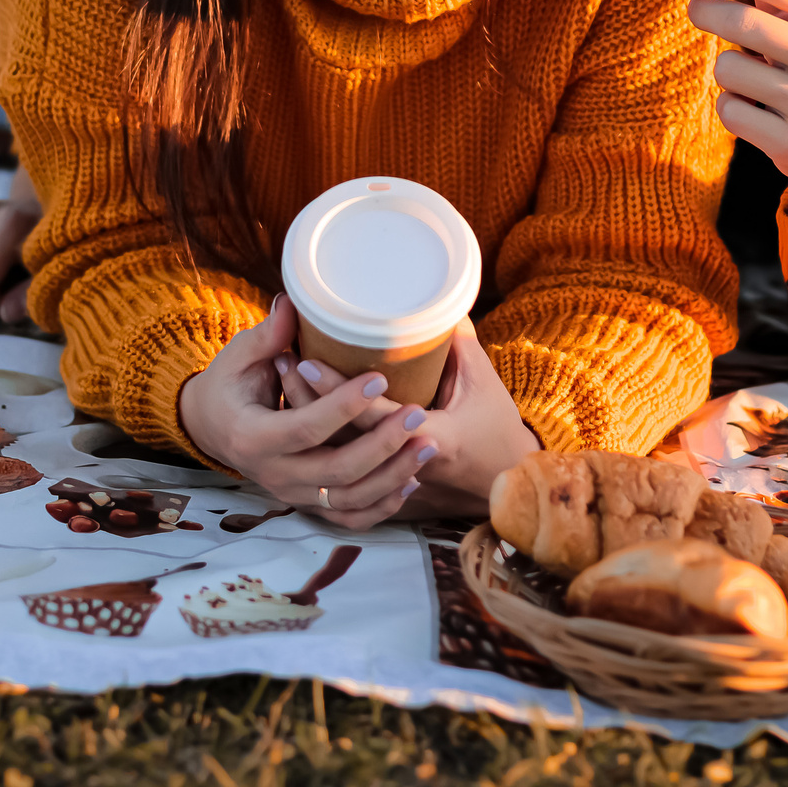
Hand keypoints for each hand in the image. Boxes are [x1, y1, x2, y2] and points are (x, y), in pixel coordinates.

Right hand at [178, 298, 436, 530]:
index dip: (344, 406)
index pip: (305, 428)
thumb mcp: (238, 357)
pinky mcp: (307, 503)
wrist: (212, 428)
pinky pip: (348, 517)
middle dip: (381, 444)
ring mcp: (291, 494)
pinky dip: (382, 506)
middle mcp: (272, 474)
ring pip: (348, 500)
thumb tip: (292, 302)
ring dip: (391, 476)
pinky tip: (412, 481)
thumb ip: (267, 336)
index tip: (380, 379)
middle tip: (417, 413)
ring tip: (427, 446)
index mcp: (252, 437)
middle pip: (335, 471)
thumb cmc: (228, 385)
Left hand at [279, 323, 539, 520]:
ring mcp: (390, 482)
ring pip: (332, 455)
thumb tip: (435, 301)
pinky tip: (300, 411)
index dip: (336, 390)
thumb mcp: (482, 380)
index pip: (371, 416)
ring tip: (284, 373)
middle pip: (339, 438)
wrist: (504, 481)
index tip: (305, 360)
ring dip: (306, 416)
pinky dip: (317, 441)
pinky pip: (339, 469)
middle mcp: (402, 466)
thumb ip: (458, 342)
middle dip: (306, 401)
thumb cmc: (497, 426)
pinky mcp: (382, 486)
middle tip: (283, 359)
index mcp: (434, 440)